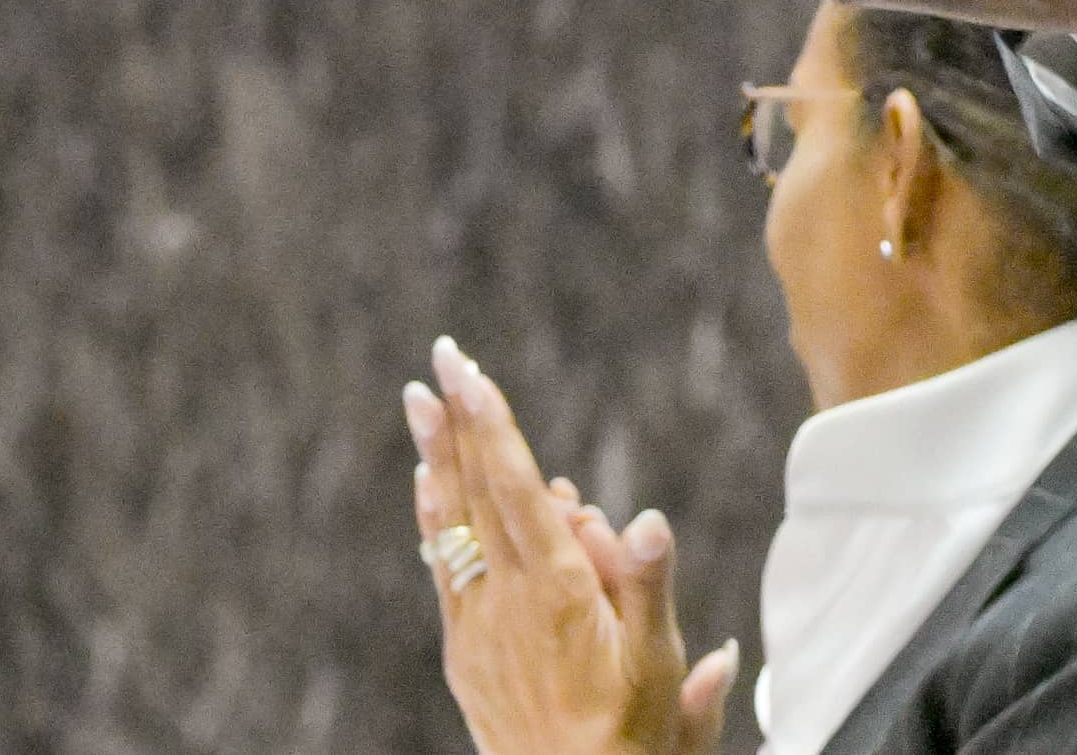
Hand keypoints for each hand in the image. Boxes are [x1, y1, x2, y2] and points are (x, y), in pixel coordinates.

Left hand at [405, 338, 736, 754]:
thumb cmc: (632, 734)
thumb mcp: (656, 663)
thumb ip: (646, 583)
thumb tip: (645, 520)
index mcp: (557, 590)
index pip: (516, 487)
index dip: (491, 424)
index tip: (470, 373)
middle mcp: (506, 598)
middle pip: (477, 492)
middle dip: (460, 422)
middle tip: (441, 359)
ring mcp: (477, 624)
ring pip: (453, 524)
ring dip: (440, 458)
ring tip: (420, 404)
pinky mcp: (466, 650)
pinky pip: (443, 567)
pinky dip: (434, 519)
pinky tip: (428, 489)